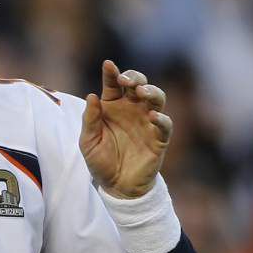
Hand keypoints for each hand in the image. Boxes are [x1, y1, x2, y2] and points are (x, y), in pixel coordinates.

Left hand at [79, 60, 172, 198]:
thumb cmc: (100, 160)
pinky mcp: (159, 138)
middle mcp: (132, 110)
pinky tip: (153, 117)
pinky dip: (162, 119)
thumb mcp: (88, 141)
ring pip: (156, 98)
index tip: (108, 65)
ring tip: (142, 92)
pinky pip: (165, 124)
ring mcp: (147, 122)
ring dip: (151, 91)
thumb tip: (91, 96)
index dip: (112, 73)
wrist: (116, 186)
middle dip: (134, 77)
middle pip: (138, 84)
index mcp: (112, 106)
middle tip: (126, 80)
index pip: (113, 84)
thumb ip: (90, 119)